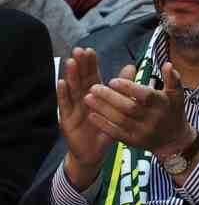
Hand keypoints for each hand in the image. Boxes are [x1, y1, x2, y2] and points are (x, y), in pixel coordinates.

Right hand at [58, 49, 114, 190]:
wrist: (94, 153)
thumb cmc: (105, 128)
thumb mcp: (117, 108)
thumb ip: (123, 88)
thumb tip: (131, 66)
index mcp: (94, 96)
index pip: (92, 77)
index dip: (90, 65)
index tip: (90, 50)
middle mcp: (82, 100)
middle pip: (80, 80)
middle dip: (80, 66)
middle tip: (79, 50)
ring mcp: (73, 109)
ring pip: (72, 90)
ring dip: (70, 76)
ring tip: (71, 62)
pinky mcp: (67, 120)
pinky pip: (65, 106)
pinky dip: (62, 95)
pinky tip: (61, 83)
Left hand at [83, 62, 194, 158]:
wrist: (173, 140)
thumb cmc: (172, 111)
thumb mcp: (177, 95)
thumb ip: (172, 79)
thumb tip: (167, 64)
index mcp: (163, 104)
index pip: (145, 95)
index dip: (128, 88)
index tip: (112, 80)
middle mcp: (153, 119)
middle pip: (129, 107)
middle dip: (110, 97)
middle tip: (93, 87)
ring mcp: (143, 132)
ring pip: (120, 120)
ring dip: (102, 109)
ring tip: (87, 98)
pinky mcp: (134, 142)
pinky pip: (115, 133)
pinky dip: (102, 124)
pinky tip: (91, 115)